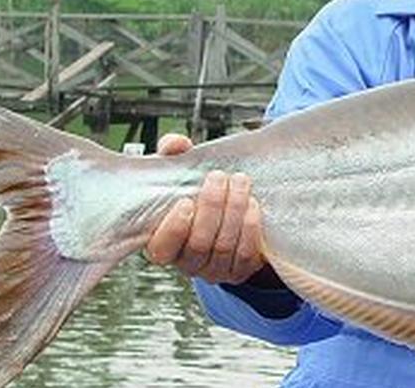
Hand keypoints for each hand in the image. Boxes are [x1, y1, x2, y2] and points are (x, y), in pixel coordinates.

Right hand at [144, 133, 265, 283]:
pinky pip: (245, 254)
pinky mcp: (239, 270)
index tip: (185, 201)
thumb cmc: (195, 192)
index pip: (162, 248)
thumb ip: (172, 155)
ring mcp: (213, 270)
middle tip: (219, 177)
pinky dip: (250, 228)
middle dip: (212, 207)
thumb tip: (176, 144)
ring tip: (240, 182)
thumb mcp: (178, 173)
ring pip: (224, 247)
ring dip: (234, 211)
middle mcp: (187, 263)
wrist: (227, 210)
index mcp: (163, 243)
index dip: (174, 228)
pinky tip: (252, 205)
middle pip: (199, 244)